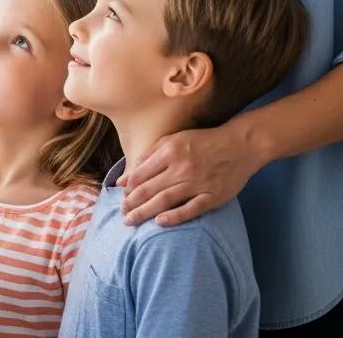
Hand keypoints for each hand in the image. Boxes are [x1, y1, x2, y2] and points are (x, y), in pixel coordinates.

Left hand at [120, 121, 262, 226]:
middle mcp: (181, 167)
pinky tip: (160, 223)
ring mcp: (198, 183)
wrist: (239, 145)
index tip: (121, 197)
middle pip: (150, 189)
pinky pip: (191, 209)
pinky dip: (175, 217)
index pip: (142, 173)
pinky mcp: (213, 196)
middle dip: (132, 203)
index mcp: (170, 151)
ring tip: (132, 220)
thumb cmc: (202, 141)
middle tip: (122, 214)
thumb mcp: (172, 140)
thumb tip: (124, 178)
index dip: (129, 187)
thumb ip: (148, 156)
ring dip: (145, 212)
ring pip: (165, 200)